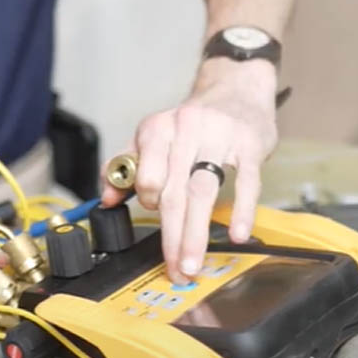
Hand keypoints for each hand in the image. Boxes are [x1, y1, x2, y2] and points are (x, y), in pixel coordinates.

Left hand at [102, 59, 277, 281]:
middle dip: (171, 236)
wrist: (236, 88)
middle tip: (174, 269)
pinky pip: (247, 181)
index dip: (149, 204)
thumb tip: (107, 198)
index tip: (155, 225)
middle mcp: (185, 129)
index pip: (146, 176)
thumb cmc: (193, 120)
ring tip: (193, 263)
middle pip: (174, 192)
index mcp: (157, 129)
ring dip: (196, 233)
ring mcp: (219, 136)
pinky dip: (242, 210)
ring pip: (203, 191)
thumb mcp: (155, 135)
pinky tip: (237, 234)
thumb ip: (127, 166)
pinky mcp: (250, 143)